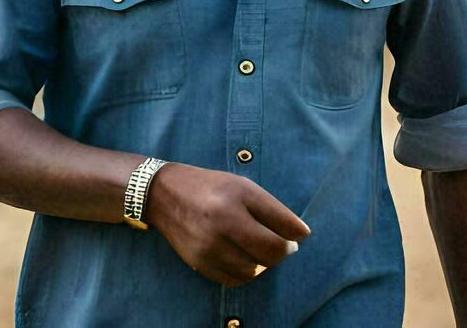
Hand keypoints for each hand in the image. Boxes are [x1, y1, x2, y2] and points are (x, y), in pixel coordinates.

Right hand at [145, 162, 309, 286]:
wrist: (165, 194)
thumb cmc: (212, 188)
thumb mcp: (243, 186)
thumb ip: (273, 210)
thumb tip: (301, 236)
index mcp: (236, 199)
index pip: (281, 230)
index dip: (296, 236)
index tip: (297, 235)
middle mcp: (221, 223)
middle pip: (271, 254)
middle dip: (282, 252)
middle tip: (280, 243)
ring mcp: (208, 246)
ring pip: (254, 270)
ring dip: (263, 263)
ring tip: (257, 248)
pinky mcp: (199, 263)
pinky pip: (235, 280)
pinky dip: (246, 272)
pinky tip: (242, 257)